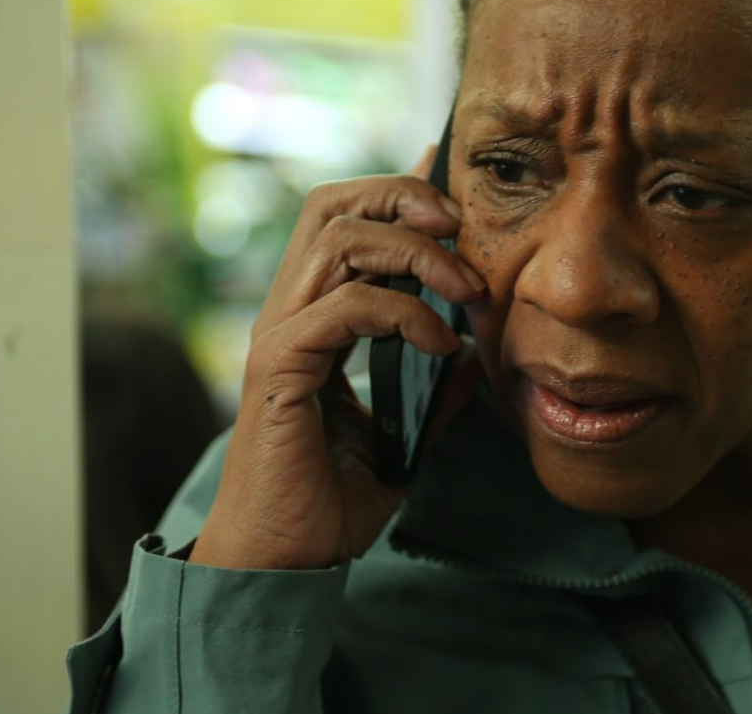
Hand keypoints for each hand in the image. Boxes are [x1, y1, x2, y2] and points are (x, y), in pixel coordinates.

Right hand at [190, 166, 483, 569]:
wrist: (285, 560)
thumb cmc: (328, 502)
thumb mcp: (400, 435)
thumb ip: (431, 388)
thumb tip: (472, 351)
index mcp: (311, 318)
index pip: (344, 220)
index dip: (398, 192)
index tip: (457, 197)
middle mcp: (289, 313)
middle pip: (334, 205)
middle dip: (405, 196)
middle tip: (464, 229)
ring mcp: (280, 335)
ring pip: (341, 239)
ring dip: (419, 252)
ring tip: (468, 291)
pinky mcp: (281, 366)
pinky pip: (348, 305)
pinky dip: (406, 312)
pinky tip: (439, 343)